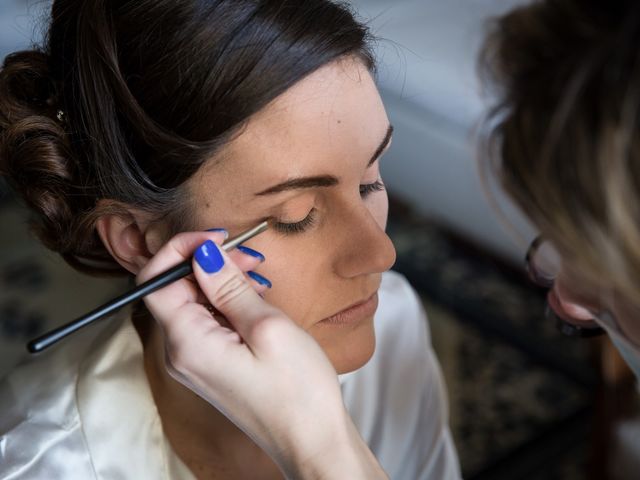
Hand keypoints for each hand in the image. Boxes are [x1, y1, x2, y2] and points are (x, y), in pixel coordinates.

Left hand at [137, 231, 386, 478]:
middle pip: (173, 289)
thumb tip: (202, 253)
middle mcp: (181, 354)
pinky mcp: (212, 365)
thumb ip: (228, 287)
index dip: (179, 250)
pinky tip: (255, 298)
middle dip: (206, 262)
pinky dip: (227, 301)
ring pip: (192, 303)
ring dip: (220, 280)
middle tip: (249, 256)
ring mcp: (195, 362)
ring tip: (258, 276)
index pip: (154, 281)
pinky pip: (207, 321)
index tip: (216, 236)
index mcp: (187, 344)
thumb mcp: (267, 327)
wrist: (312, 440)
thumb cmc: (297, 390)